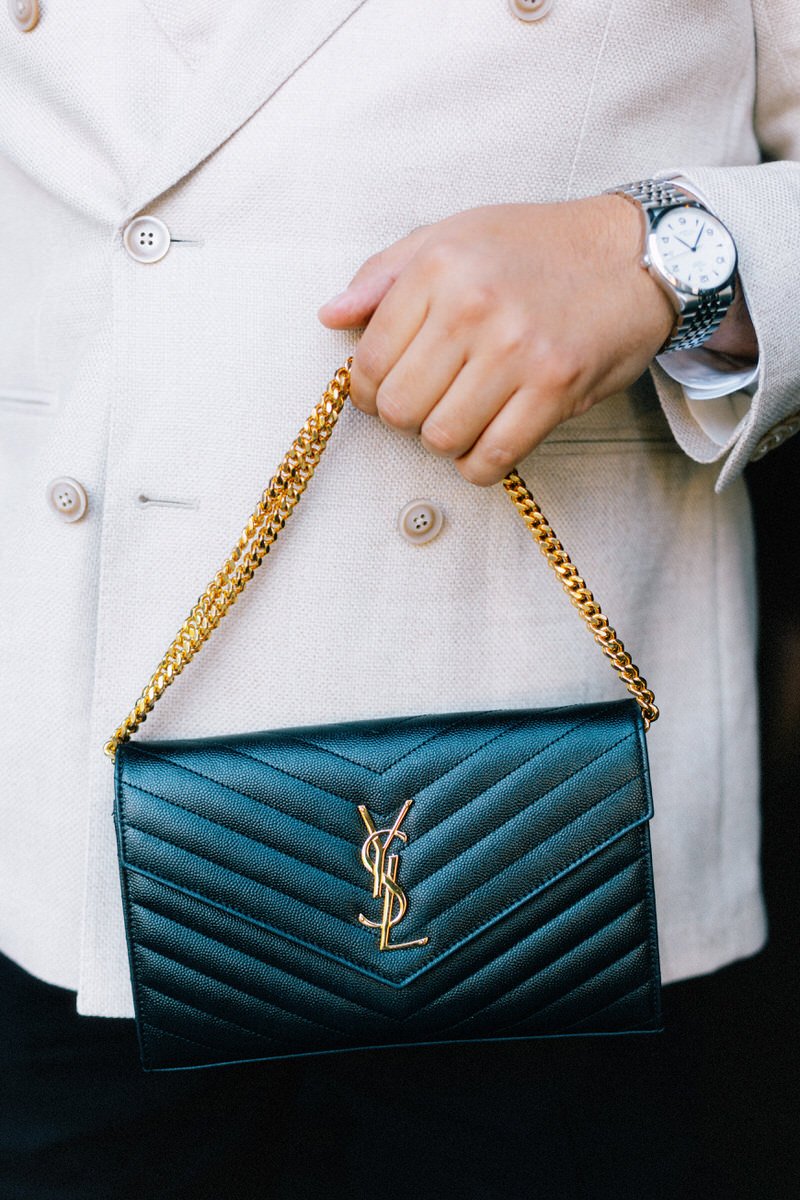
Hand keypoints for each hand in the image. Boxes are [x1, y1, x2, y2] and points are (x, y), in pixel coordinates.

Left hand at [318, 196, 675, 485]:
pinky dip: (479, 463)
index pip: (371, 361)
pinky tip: (486, 439)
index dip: (368, 388)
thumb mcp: (454, 235)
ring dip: (445, 438)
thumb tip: (332, 316)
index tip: (384, 388)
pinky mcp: (555, 389)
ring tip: (462, 413)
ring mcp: (517, 351)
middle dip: (405, 416)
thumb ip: (384, 275)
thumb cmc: (536, 247)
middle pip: (399, 408)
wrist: (633, 255)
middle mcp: (473, 307)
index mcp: (439, 266)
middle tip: (428, 401)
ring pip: (441, 438)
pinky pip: (492, 458)